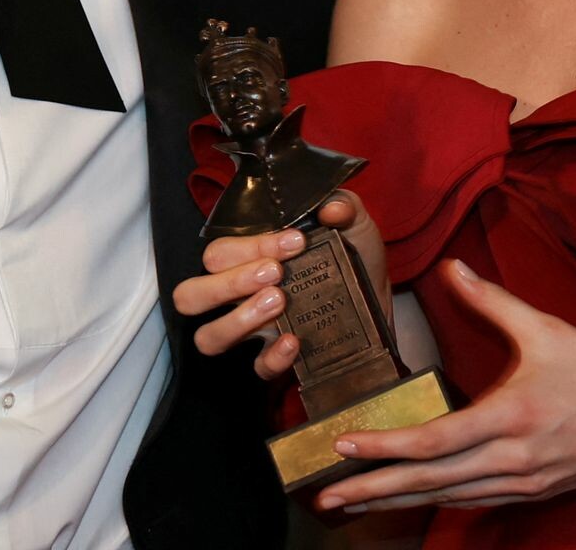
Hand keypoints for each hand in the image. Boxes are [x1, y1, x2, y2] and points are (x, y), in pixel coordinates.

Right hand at [172, 192, 388, 379]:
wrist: (384, 302)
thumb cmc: (356, 258)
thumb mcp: (353, 223)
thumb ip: (344, 205)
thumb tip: (331, 209)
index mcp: (248, 259)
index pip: (220, 253)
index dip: (251, 246)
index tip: (296, 241)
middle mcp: (241, 295)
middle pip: (191, 295)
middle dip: (227, 283)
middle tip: (274, 274)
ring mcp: (256, 331)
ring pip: (208, 338)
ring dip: (237, 319)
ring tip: (279, 301)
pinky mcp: (280, 361)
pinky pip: (258, 369)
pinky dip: (273, 357)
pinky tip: (295, 340)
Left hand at [315, 260, 575, 513]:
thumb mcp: (547, 329)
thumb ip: (493, 301)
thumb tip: (453, 267)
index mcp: (512, 418)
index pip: (434, 440)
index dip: (385, 447)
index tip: (344, 445)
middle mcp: (513, 460)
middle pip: (431, 482)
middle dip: (374, 491)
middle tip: (328, 497)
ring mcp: (524, 483)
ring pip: (449, 497)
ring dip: (400, 501)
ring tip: (356, 503)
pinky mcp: (535, 492)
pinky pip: (475, 502)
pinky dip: (438, 500)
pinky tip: (415, 497)